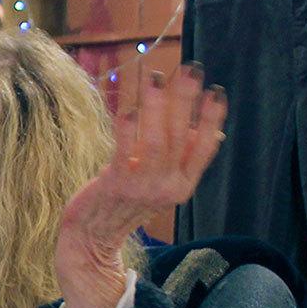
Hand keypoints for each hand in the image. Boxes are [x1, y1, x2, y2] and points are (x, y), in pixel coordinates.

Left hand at [55, 64, 227, 307]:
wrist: (91, 239)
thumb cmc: (123, 203)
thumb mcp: (160, 184)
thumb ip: (182, 159)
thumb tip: (211, 130)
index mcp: (183, 185)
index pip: (205, 147)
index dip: (212, 118)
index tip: (215, 89)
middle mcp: (168, 187)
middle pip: (182, 135)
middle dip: (186, 99)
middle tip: (189, 68)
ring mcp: (144, 188)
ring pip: (157, 140)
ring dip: (157, 106)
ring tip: (155, 77)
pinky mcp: (117, 185)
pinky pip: (125, 153)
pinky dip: (128, 130)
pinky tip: (127, 109)